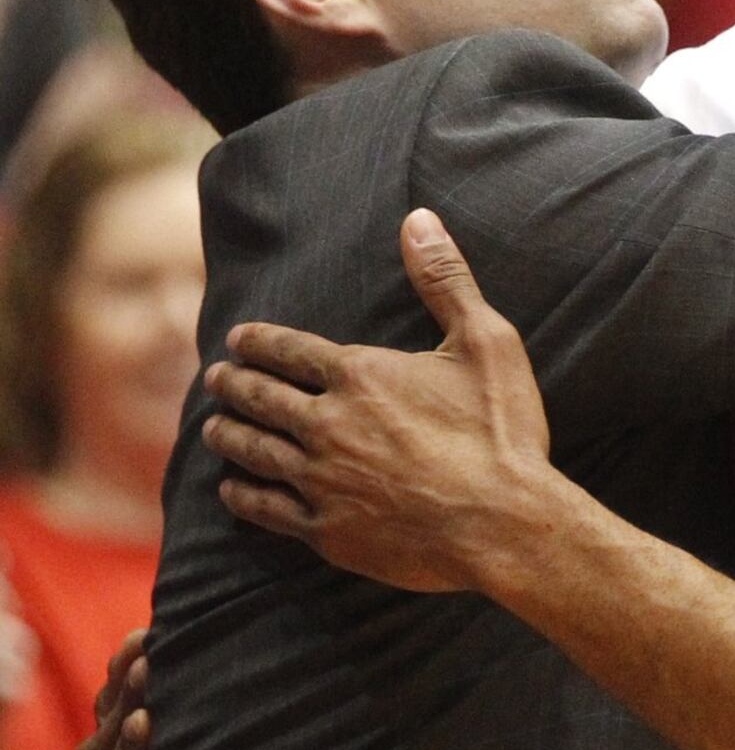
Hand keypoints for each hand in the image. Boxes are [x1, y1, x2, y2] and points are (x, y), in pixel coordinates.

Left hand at [202, 209, 550, 592]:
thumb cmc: (502, 432)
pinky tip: (233, 490)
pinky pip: (268, 509)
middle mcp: (328, 424)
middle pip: (262, 398)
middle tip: (215, 379)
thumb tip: (418, 219)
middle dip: (232, 384)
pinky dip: (243, 496)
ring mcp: (322, 480)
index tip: (237, 338)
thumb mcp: (486, 342)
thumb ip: (446, 280)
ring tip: (213, 427)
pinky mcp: (328, 529)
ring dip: (228, 434)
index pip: (289, 350)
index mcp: (361, 375)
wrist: (506, 524)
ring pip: (255, 451)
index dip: (258, 341)